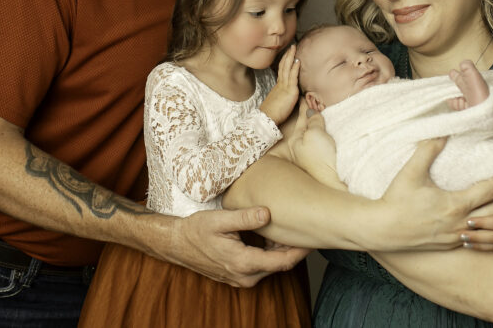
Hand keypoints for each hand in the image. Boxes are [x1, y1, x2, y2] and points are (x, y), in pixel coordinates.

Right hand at [165, 206, 308, 286]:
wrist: (177, 244)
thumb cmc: (196, 230)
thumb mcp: (219, 219)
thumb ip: (244, 217)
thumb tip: (267, 213)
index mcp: (243, 263)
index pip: (283, 261)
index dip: (301, 250)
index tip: (315, 236)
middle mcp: (245, 276)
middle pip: (281, 264)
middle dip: (295, 247)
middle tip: (310, 227)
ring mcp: (242, 278)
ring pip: (272, 266)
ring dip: (283, 249)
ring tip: (295, 228)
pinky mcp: (240, 275)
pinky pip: (263, 266)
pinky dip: (272, 252)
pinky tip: (275, 235)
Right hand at [259, 45, 299, 124]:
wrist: (267, 119)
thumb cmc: (272, 114)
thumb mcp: (279, 102)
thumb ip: (284, 97)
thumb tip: (288, 97)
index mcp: (278, 86)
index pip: (281, 70)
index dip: (285, 61)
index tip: (288, 53)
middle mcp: (280, 84)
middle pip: (283, 66)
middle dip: (287, 55)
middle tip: (291, 46)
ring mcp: (284, 87)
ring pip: (287, 68)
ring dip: (291, 57)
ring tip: (294, 47)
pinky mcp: (289, 92)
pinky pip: (292, 77)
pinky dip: (295, 68)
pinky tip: (298, 61)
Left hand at [287, 105, 344, 189]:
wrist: (333, 180)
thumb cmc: (320, 156)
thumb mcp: (314, 133)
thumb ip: (313, 121)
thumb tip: (312, 113)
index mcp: (295, 139)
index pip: (301, 117)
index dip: (304, 106)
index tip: (304, 95)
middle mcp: (300, 147)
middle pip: (306, 125)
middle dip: (309, 115)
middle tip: (312, 101)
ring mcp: (310, 154)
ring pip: (313, 133)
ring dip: (316, 123)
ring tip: (320, 113)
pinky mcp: (321, 160)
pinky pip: (321, 140)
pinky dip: (322, 133)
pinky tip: (326, 131)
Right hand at [370, 138, 492, 250]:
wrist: (382, 229)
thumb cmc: (396, 200)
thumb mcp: (412, 171)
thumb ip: (429, 148)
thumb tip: (443, 129)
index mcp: (455, 205)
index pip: (489, 190)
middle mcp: (460, 223)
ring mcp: (456, 236)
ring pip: (489, 226)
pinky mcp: (450, 244)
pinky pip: (477, 237)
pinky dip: (489, 228)